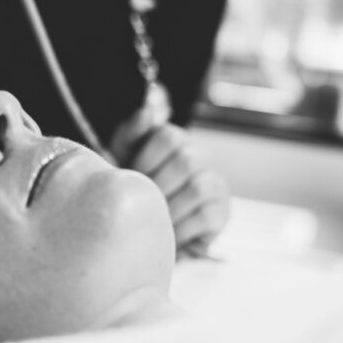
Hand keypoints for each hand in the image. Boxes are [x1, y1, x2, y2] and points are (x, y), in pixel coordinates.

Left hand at [110, 105, 229, 254]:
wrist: (140, 227)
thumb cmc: (129, 186)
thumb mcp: (121, 156)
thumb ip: (132, 131)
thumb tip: (148, 109)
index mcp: (173, 140)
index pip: (169, 135)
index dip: (147, 158)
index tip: (132, 175)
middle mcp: (198, 157)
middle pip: (187, 161)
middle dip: (158, 184)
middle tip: (141, 201)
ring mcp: (213, 184)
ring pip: (198, 188)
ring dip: (170, 207)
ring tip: (153, 218)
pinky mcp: (221, 213)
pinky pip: (205, 217)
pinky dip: (181, 228)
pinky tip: (167, 233)